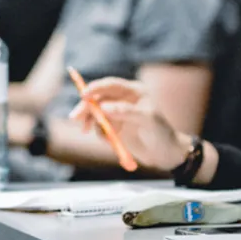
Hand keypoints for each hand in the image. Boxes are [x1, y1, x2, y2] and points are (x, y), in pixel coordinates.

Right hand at [69, 78, 190, 171]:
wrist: (165, 155)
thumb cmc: (161, 133)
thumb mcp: (147, 120)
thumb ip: (126, 112)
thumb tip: (104, 107)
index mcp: (134, 91)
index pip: (110, 85)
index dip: (95, 88)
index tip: (84, 95)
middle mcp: (123, 100)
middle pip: (98, 98)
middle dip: (85, 107)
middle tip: (75, 118)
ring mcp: (117, 113)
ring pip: (96, 113)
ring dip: (89, 122)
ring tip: (88, 132)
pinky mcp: (114, 127)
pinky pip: (99, 127)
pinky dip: (99, 133)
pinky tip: (109, 141)